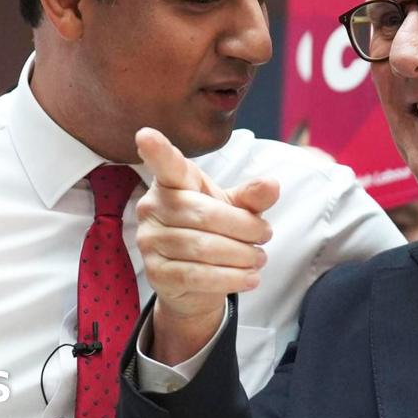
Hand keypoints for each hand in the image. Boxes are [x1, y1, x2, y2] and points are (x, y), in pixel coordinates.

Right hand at [134, 127, 278, 363]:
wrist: (197, 282)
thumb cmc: (214, 231)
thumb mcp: (235, 208)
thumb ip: (251, 196)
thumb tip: (272, 184)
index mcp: (173, 182)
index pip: (166, 165)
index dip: (157, 151)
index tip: (145, 135)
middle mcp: (153, 207)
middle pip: (203, 214)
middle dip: (243, 227)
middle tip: (265, 234)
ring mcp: (149, 241)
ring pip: (201, 247)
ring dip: (240, 254)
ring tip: (259, 258)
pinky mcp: (155, 273)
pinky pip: (196, 275)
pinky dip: (230, 278)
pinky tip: (250, 278)